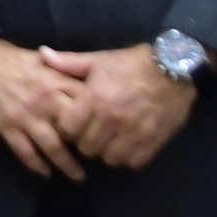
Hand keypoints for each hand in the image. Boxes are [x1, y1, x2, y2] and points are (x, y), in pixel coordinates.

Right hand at [0, 37, 86, 180]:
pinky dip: (37, 166)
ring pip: (53, 147)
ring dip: (67, 165)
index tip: (107, 134)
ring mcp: (25, 116)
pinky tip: (46, 173)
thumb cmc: (20, 63)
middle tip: (96, 158)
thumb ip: (72, 74)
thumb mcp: (49, 61)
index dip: (100, 122)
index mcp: (58, 82)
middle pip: (74, 130)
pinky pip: (25, 153)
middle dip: (88, 147)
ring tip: (78, 176)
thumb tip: (98, 87)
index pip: (88, 106)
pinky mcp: (7, 127)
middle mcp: (45, 100)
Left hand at [41, 44, 195, 169]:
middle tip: (93, 133)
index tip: (74, 125)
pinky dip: (129, 158)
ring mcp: (134, 132)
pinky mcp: (153, 141)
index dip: (68, 129)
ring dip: (107, 152)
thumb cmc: (132, 63)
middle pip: (87, 148)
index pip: (68, 129)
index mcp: (94, 98)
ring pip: (109, 159)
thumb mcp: (99, 59)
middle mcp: (112, 118)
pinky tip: (128, 145)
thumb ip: (69, 62)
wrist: (174, 66)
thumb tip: (42, 54)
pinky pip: (133, 162)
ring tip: (110, 140)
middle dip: (86, 142)